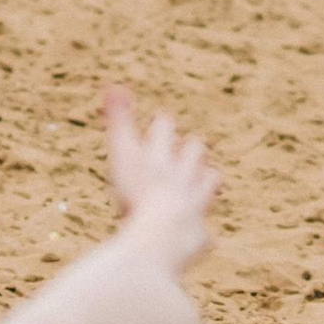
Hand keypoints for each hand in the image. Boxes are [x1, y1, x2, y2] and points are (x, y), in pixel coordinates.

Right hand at [104, 89, 217, 277]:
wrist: (163, 238)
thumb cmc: (136, 196)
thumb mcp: (123, 154)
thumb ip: (118, 121)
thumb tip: (113, 85)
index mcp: (161, 156)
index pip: (164, 129)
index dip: (162, 125)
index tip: (161, 121)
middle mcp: (183, 177)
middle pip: (195, 151)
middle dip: (192, 149)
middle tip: (190, 148)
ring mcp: (195, 205)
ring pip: (209, 184)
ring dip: (206, 181)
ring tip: (204, 183)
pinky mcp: (200, 235)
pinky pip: (203, 235)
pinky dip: (199, 235)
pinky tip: (197, 238)